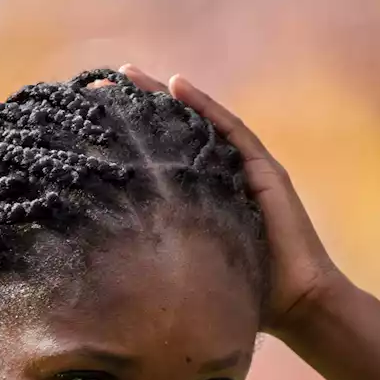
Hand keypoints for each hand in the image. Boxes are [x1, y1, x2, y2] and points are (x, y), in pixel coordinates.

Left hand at [117, 64, 345, 330]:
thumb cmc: (241, 297)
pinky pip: (231, 130)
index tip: (85, 122)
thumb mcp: (186, 271)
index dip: (125, 139)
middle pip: (172, 132)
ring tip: (128, 75)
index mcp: (196, 201)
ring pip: (197, 123)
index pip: (157, 159)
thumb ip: (158, 256)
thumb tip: (101, 257)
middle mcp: (218, 178)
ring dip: (163, 96)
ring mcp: (243, 170)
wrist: (294, 304)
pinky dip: (204, 106)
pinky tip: (177, 86)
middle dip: (136, 108)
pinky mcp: (265, 170)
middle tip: (97, 85)